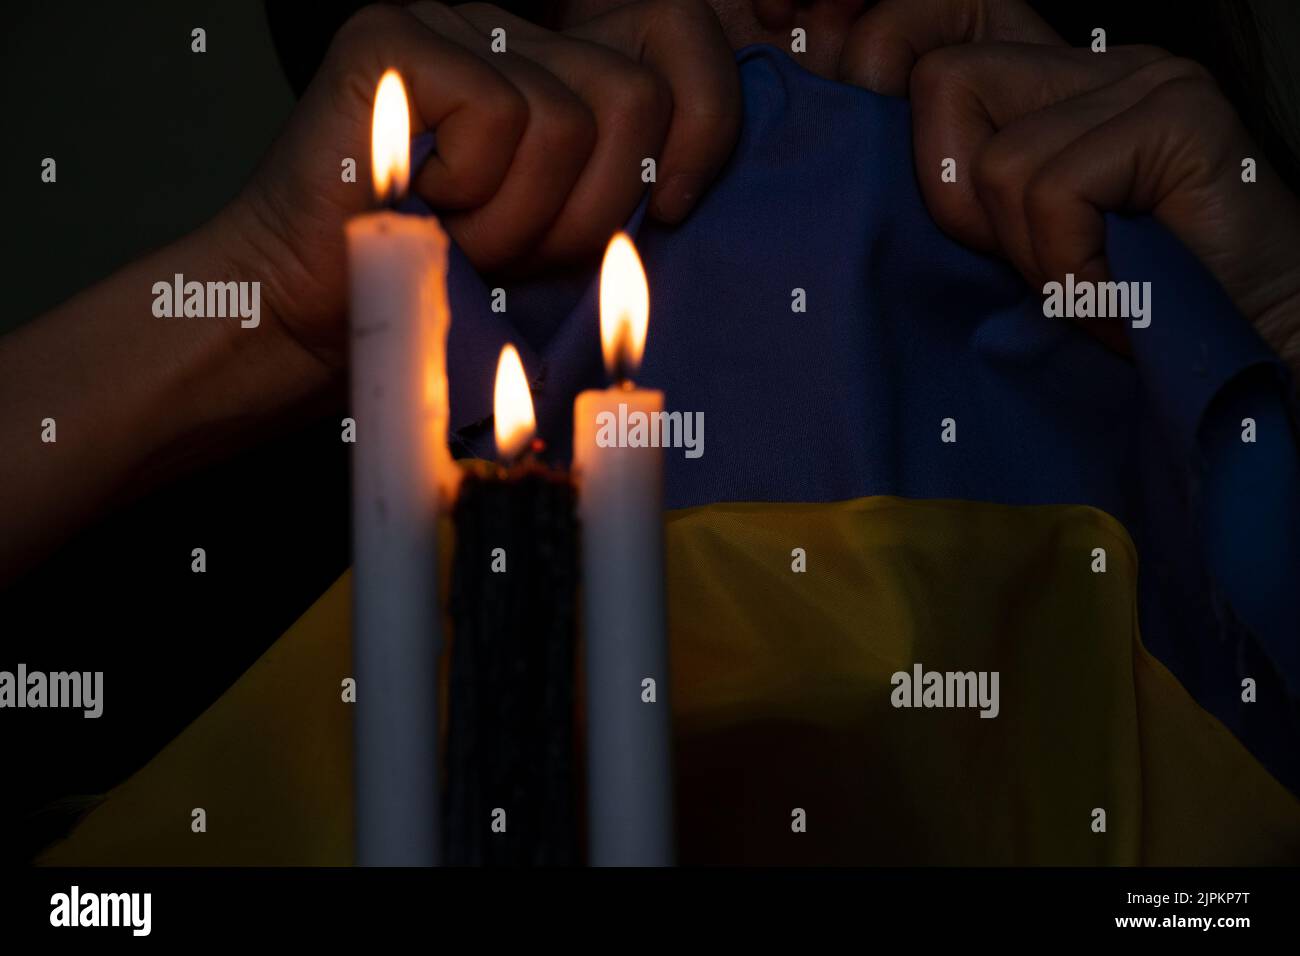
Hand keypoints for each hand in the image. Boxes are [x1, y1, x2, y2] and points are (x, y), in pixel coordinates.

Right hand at [216, 0, 739, 368]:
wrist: (324, 317)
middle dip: (595, 209)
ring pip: (570, 121)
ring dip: (524, 220)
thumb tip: (690, 172)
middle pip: (637, 94)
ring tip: (466, 235)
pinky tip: (425, 204)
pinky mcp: (395, 37)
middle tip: (525, 250)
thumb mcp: (575, 235)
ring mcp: (451, 20)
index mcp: (565, 61)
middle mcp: (514, 24)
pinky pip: (500, 116)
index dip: (705, 130)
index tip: (670, 209)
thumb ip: (636, 183)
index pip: (681, 36)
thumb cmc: (450, 284)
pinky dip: (474, 194)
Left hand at [837, 0, 1299, 368]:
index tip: (854, 116)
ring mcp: (1139, 81)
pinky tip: (1115, 294)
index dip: (874, 57)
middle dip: (950, 199)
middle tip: (1016, 262)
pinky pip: (1051, 189)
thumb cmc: (1114, 313)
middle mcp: (1089, 61)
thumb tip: (829, 142)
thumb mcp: (998, 247)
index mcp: (1039, 79)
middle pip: (937, 79)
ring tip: (1082, 285)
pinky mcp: (1177, 117)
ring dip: (1023, 253)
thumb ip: (939, 189)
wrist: (1244, 359)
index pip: (933, 14)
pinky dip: (1069, 268)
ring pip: (992, 158)